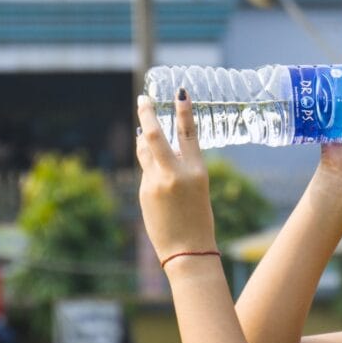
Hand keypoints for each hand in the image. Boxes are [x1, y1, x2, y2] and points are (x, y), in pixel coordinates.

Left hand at [135, 88, 217, 262]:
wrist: (187, 251)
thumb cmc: (198, 220)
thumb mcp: (197, 189)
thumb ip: (180, 167)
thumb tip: (160, 148)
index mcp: (197, 171)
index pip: (188, 133)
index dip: (184, 110)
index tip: (179, 91)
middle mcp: (174, 173)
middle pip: (154, 134)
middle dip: (147, 113)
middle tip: (143, 99)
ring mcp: (156, 182)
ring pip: (145, 150)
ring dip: (143, 138)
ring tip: (142, 129)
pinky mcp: (144, 192)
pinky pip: (146, 172)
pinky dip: (150, 169)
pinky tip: (158, 182)